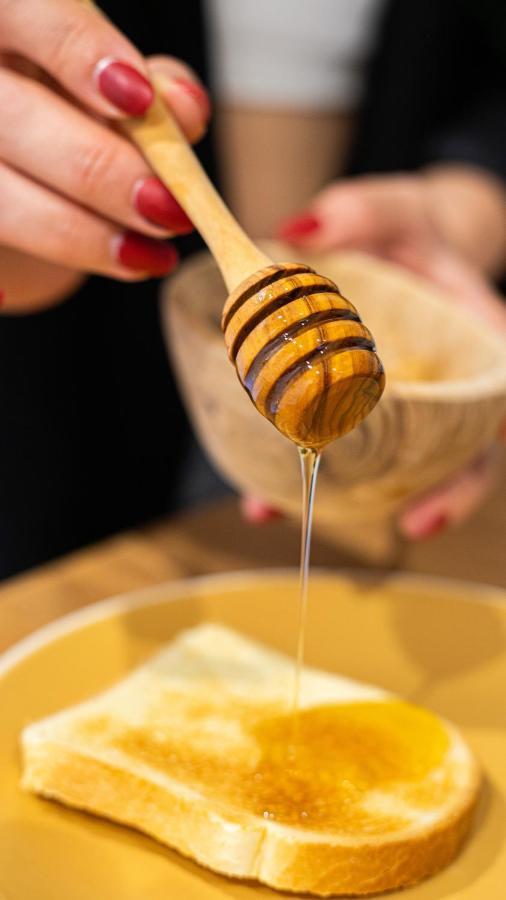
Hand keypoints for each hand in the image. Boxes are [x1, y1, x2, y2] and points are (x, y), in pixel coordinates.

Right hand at [0, 0, 210, 311]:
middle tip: (170, 211)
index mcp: (2, 20)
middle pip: (16, 119)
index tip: (139, 100)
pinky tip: (22, 294)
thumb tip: (184, 111)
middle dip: (100, 170)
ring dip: (81, 235)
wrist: (18, 153)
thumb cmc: (67, 105)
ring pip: (2, 198)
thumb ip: (151, 88)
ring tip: (149, 258)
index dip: (79, 53)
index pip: (26, 14)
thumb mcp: (109, 83)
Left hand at [244, 167, 505, 538]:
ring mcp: (410, 408)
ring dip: (360, 501)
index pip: (498, 392)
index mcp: (473, 337)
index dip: (494, 433)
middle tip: (413, 523)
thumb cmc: (406, 233)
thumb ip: (362, 214)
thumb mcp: (393, 211)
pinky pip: (349, 456)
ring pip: (400, 466)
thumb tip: (304, 228)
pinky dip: (310, 479)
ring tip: (303, 517)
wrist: (393, 251)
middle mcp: (448, 384)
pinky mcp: (369, 418)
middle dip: (444, 491)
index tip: (484, 455)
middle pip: (463, 448)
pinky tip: (264, 500)